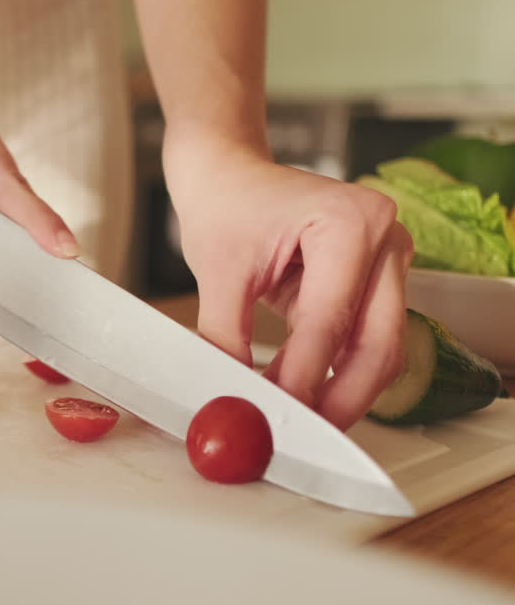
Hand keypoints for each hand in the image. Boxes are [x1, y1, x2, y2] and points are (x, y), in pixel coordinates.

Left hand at [166, 134, 414, 430]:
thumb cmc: (225, 203)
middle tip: (302, 432)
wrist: (227, 171)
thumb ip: (223, 337)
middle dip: (341, 397)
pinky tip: (302, 394)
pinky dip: (335, 369)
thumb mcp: (217, 272)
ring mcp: (387, 260)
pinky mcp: (374, 280)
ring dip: (341, 389)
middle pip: (378, 342)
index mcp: (350, 223)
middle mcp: (384, 238)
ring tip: (298, 419)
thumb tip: (229, 395)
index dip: (304, 377)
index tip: (279, 415)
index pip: (329, 320)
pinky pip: (363, 337)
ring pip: (379, 347)